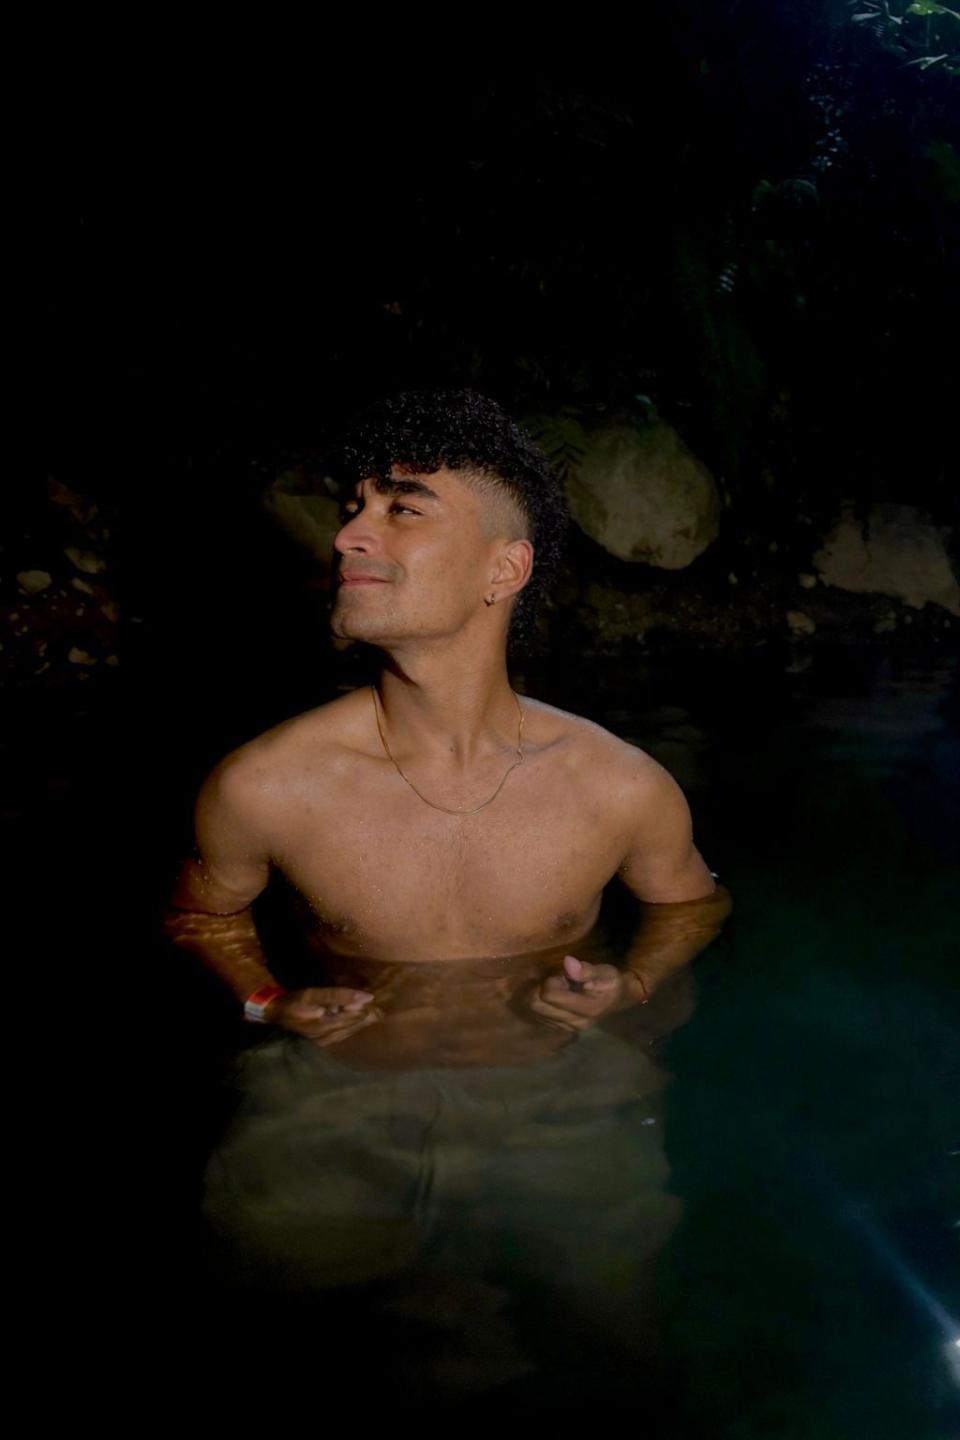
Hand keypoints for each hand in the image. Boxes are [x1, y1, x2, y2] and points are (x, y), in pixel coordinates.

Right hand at [265, 986, 383, 1046]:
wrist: (274, 1013)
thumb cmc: (294, 1001)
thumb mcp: (315, 994)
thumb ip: (340, 996)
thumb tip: (366, 997)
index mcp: (328, 1025)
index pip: (355, 1019)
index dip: (368, 1012)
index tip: (381, 1008)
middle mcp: (328, 1036)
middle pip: (353, 1026)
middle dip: (367, 1019)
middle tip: (381, 1013)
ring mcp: (324, 1040)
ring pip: (348, 1032)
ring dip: (361, 1024)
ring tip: (373, 1017)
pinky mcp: (320, 1039)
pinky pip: (341, 1035)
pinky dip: (351, 1029)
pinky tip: (355, 1025)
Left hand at [523, 955, 626, 1034]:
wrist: (619, 999)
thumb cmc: (611, 983)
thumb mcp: (606, 972)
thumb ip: (586, 970)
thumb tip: (567, 963)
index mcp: (587, 1010)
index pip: (549, 995)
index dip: (553, 979)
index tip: (566, 976)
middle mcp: (575, 1023)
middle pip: (537, 1004)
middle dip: (544, 987)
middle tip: (560, 980)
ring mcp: (567, 1028)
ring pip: (536, 1009)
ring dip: (543, 995)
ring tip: (561, 988)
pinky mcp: (561, 1028)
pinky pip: (539, 1014)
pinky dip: (544, 1002)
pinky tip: (558, 996)